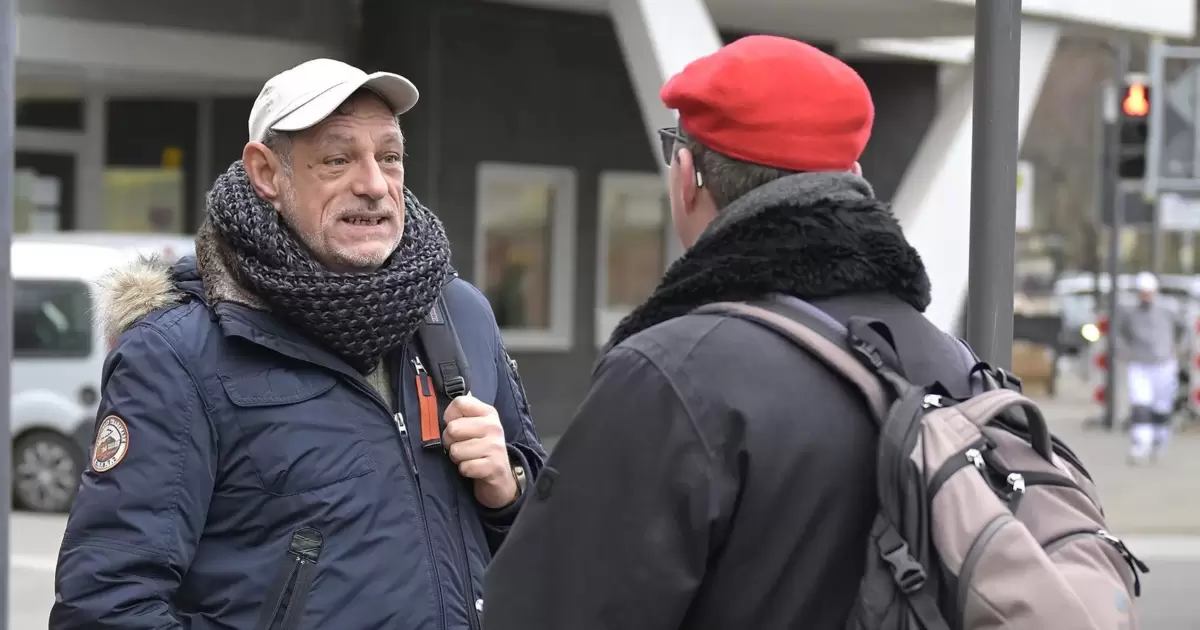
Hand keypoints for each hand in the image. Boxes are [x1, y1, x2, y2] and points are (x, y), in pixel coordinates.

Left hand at [443, 394, 518, 508]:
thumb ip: (459, 415)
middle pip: (452, 428)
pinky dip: (465, 470)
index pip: (459, 403)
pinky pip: (465, 467)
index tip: (456, 427)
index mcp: (488, 412)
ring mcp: (496, 446)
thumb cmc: (480, 449)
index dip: (449, 416)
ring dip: (457, 458)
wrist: (500, 477)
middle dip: (450, 441)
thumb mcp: (474, 427)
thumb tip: (436, 409)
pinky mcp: (494, 466)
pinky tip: (474, 469)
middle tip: (461, 446)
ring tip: (468, 458)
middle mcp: (494, 426)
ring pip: (456, 450)